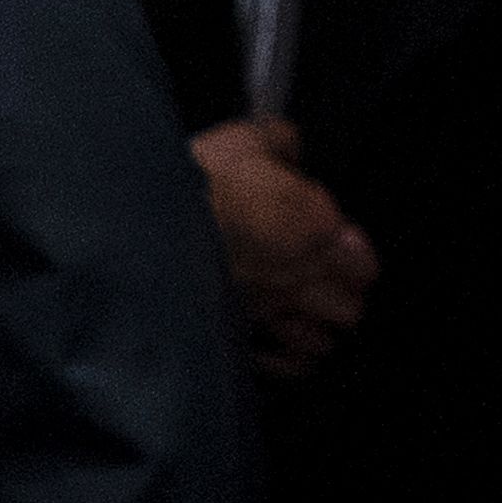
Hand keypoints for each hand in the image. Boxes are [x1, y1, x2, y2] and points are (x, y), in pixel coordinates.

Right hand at [188, 116, 375, 378]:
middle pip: (349, 306)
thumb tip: (287, 144)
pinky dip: (284, 356)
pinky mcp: (237, 333)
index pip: (363, 261)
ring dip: (313, 325)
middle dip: (338, 292)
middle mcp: (300, 278)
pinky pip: (282, 364)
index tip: (330, 237)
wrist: (138, 225)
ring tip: (296, 308)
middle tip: (317, 273)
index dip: (348, 250)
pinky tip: (275, 336)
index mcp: (312, 228)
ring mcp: (268, 312)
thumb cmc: (190, 181)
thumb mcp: (236, 139)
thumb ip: (275, 141)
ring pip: (320, 340)